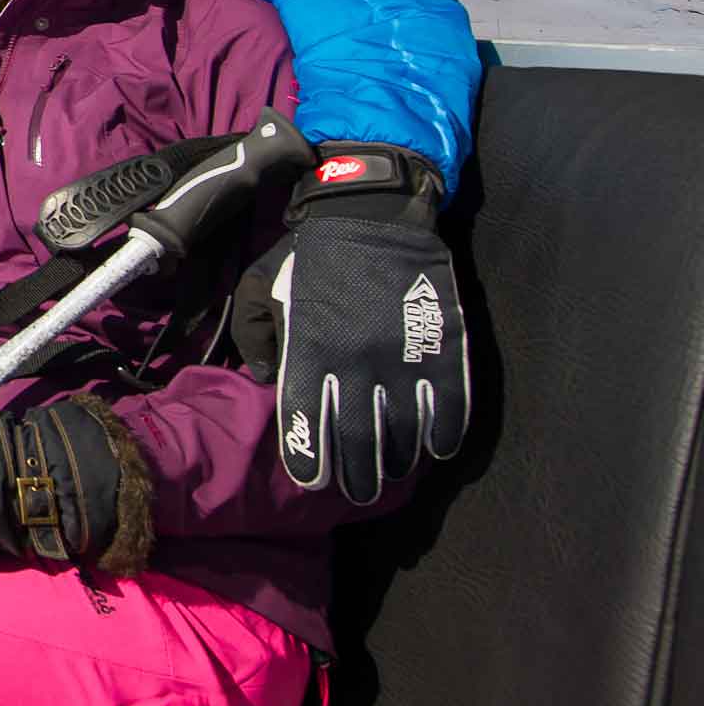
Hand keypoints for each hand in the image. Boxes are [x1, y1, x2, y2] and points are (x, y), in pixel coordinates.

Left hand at [232, 142, 470, 504]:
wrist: (371, 213)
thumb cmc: (310, 254)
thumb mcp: (262, 291)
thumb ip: (257, 339)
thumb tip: (263, 380)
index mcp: (309, 353)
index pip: (308, 427)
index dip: (311, 461)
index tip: (315, 480)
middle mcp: (356, 365)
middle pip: (359, 443)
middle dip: (358, 478)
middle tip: (359, 492)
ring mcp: (403, 360)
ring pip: (404, 436)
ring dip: (398, 462)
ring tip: (392, 472)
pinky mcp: (443, 349)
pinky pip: (449, 410)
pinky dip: (442, 436)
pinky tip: (434, 447)